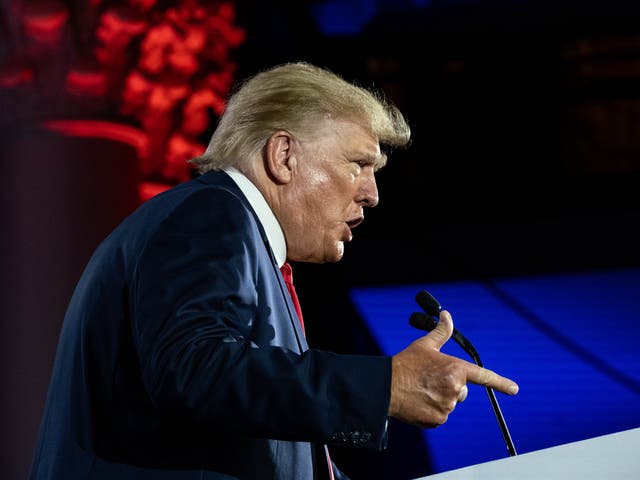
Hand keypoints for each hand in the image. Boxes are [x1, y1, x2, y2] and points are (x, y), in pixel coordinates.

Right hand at [388, 310, 518, 427]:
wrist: (386, 387)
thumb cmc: (406, 364)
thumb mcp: (424, 345)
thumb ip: (440, 332)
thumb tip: (446, 315)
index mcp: (456, 369)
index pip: (484, 376)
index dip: (502, 383)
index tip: (515, 389)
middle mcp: (455, 389)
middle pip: (461, 390)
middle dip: (449, 386)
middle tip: (429, 380)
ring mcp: (447, 407)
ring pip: (450, 403)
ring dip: (439, 398)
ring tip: (421, 390)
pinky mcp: (438, 420)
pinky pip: (440, 415)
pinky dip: (431, 410)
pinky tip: (418, 401)